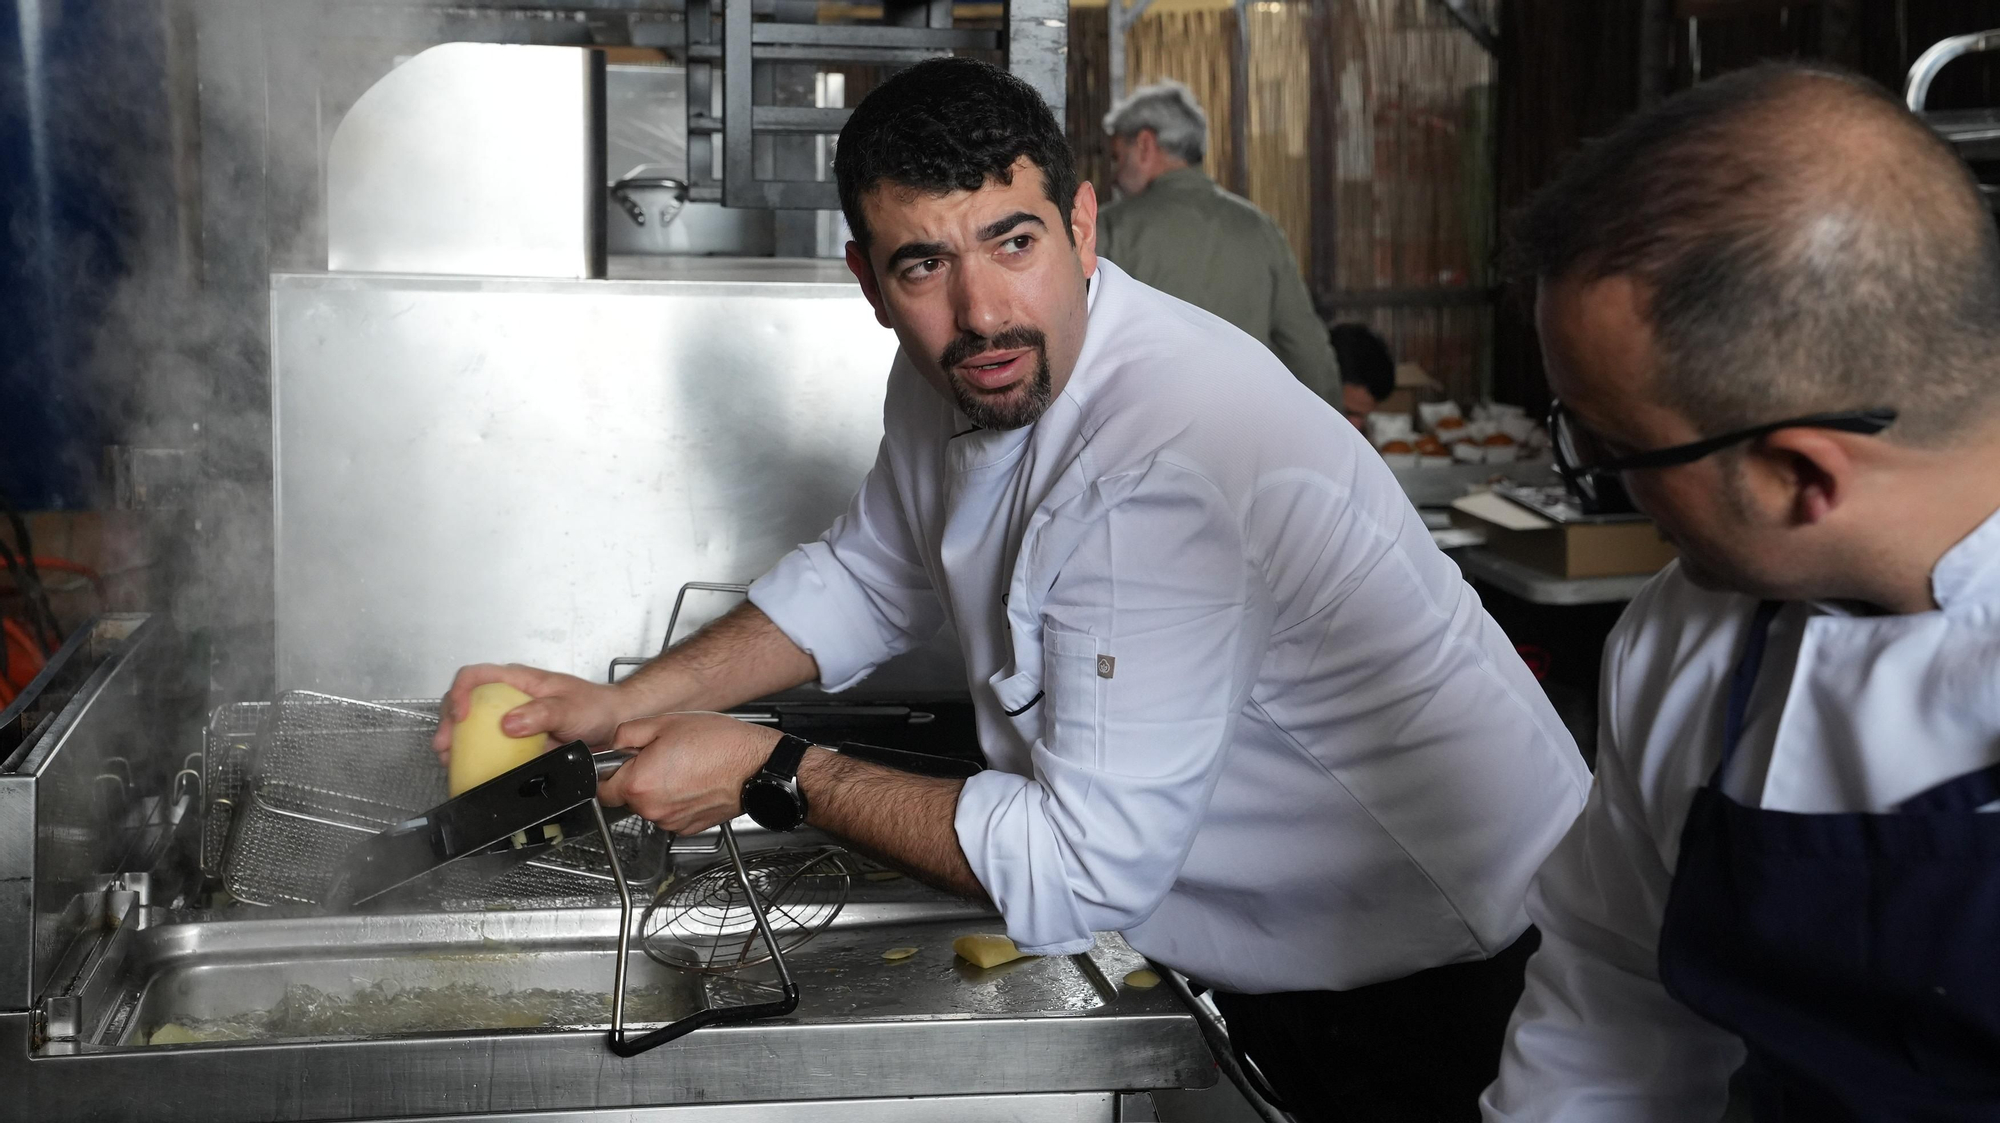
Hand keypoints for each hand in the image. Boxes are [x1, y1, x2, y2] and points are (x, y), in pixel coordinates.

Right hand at [432, 663, 627, 761]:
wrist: (612, 725)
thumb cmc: (595, 707)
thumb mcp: (570, 707)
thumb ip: (542, 713)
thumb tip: (508, 723)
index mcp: (518, 681)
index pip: (477, 676)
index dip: (461, 692)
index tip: (460, 715)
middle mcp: (507, 697)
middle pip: (466, 701)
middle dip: (448, 722)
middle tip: (445, 745)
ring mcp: (509, 719)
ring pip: (472, 726)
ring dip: (456, 742)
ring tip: (449, 760)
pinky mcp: (514, 742)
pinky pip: (489, 749)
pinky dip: (476, 759)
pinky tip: (470, 771)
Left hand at [595, 711, 784, 834]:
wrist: (756, 765)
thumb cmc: (719, 743)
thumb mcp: (665, 722)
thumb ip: (626, 734)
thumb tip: (613, 745)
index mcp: (639, 783)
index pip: (601, 788)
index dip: (610, 772)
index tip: (623, 762)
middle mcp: (652, 808)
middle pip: (626, 797)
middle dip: (637, 778)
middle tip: (661, 756)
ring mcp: (671, 821)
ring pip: (649, 807)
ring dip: (657, 790)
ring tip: (683, 767)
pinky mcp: (688, 828)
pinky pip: (670, 814)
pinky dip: (676, 801)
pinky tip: (693, 781)